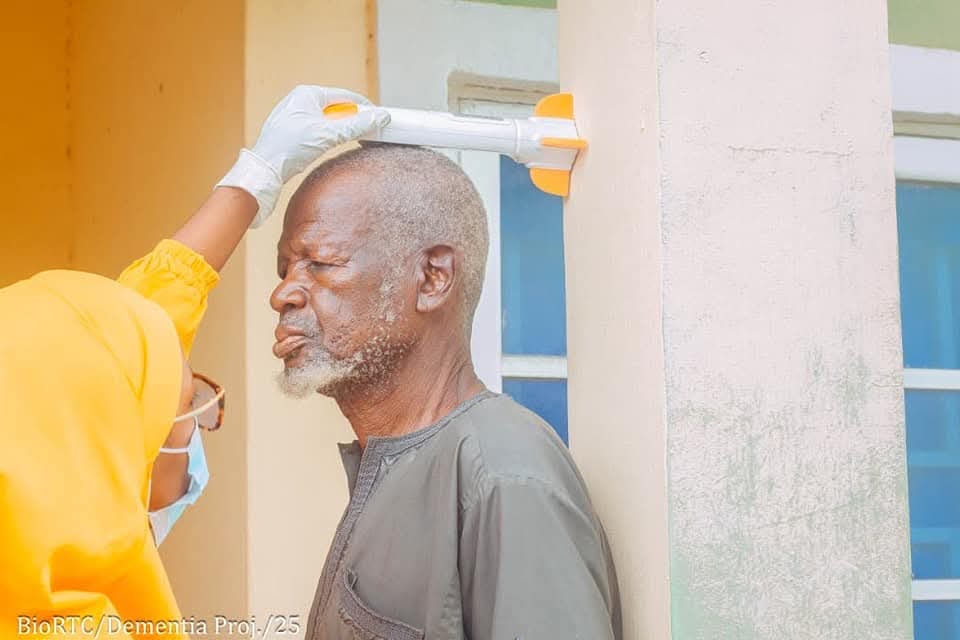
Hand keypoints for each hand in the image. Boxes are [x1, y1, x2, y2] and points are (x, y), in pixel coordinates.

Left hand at [216, 86, 389, 226]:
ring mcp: (295, 116)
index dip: (365, 108)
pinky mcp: (292, 132)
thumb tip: (381, 116)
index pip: (345, 96)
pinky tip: (329, 148)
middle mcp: (300, 101)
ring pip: (328, 121)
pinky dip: (328, 137)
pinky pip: (318, 130)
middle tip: (367, 134)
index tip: (380, 120)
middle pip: (338, 108)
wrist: (265, 169)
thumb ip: (357, 125)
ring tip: (348, 142)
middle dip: (352, 121)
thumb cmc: (290, 147)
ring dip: (340, 131)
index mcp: (308, 93)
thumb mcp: (329, 134)